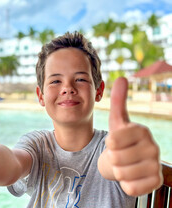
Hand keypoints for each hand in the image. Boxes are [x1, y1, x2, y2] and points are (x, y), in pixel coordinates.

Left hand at [106, 77, 162, 195]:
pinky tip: (132, 175)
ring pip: (122, 173)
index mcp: (142, 130)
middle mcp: (153, 147)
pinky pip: (131, 187)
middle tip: (119, 155)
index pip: (113, 140)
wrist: (126, 161)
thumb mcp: (116, 120)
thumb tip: (122, 77)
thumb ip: (118, 100)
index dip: (109, 144)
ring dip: (118, 170)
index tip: (115, 142)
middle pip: (116, 157)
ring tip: (124, 164)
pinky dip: (126, 183)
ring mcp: (156, 165)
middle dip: (112, 158)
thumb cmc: (120, 139)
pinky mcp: (156, 182)